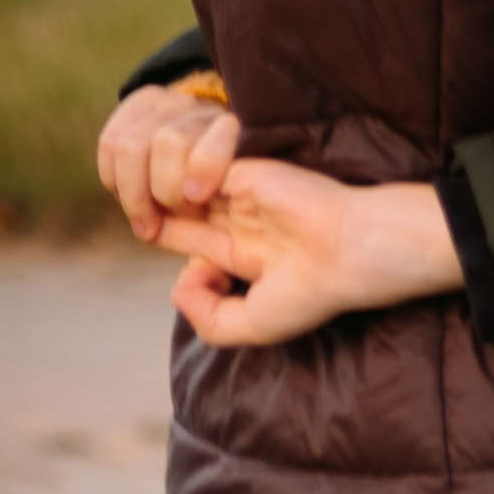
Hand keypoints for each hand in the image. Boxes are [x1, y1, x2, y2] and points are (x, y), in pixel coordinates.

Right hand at [98, 84, 241, 243]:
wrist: (217, 151)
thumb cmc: (231, 203)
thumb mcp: (241, 222)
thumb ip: (222, 240)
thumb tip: (188, 274)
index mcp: (239, 132)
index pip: (219, 134)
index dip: (205, 165)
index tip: (199, 197)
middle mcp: (204, 110)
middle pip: (168, 141)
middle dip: (164, 190)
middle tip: (177, 216)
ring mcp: (172, 102)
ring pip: (131, 143)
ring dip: (133, 191)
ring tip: (147, 217)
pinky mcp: (141, 103)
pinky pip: (110, 140)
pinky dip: (111, 174)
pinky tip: (123, 192)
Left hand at [146, 163, 464, 348]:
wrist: (351, 251)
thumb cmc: (313, 291)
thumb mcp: (252, 324)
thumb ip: (207, 318)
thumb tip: (176, 286)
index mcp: (248, 255)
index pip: (192, 242)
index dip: (168, 242)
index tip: (163, 252)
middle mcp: (244, 222)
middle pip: (183, 209)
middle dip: (157, 214)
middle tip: (141, 219)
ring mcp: (245, 195)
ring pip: (186, 185)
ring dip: (165, 197)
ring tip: (156, 211)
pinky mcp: (248, 172)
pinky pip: (199, 168)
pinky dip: (184, 184)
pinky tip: (186, 199)